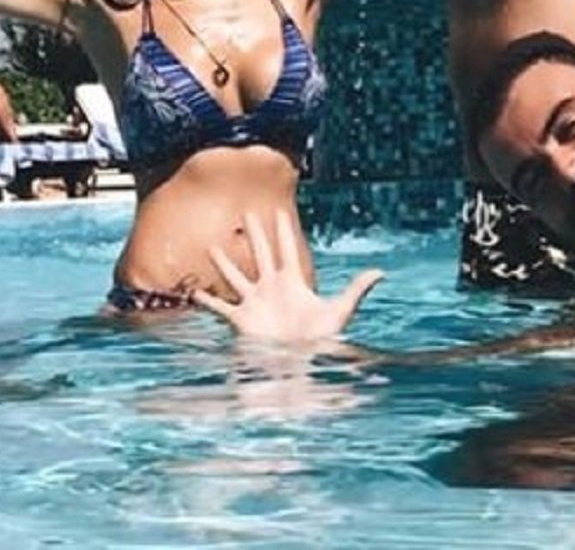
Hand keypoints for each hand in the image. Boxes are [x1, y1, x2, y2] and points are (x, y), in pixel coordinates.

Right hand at [192, 210, 383, 343]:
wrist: (300, 364)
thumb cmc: (321, 341)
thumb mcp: (340, 312)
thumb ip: (357, 290)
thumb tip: (380, 272)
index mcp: (293, 283)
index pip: (286, 249)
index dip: (282, 230)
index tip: (277, 210)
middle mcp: (271, 288)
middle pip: (260, 254)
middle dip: (255, 234)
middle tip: (247, 212)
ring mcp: (255, 303)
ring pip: (236, 276)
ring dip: (224, 262)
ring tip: (212, 247)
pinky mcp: (242, 320)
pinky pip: (220, 307)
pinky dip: (207, 300)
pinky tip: (194, 292)